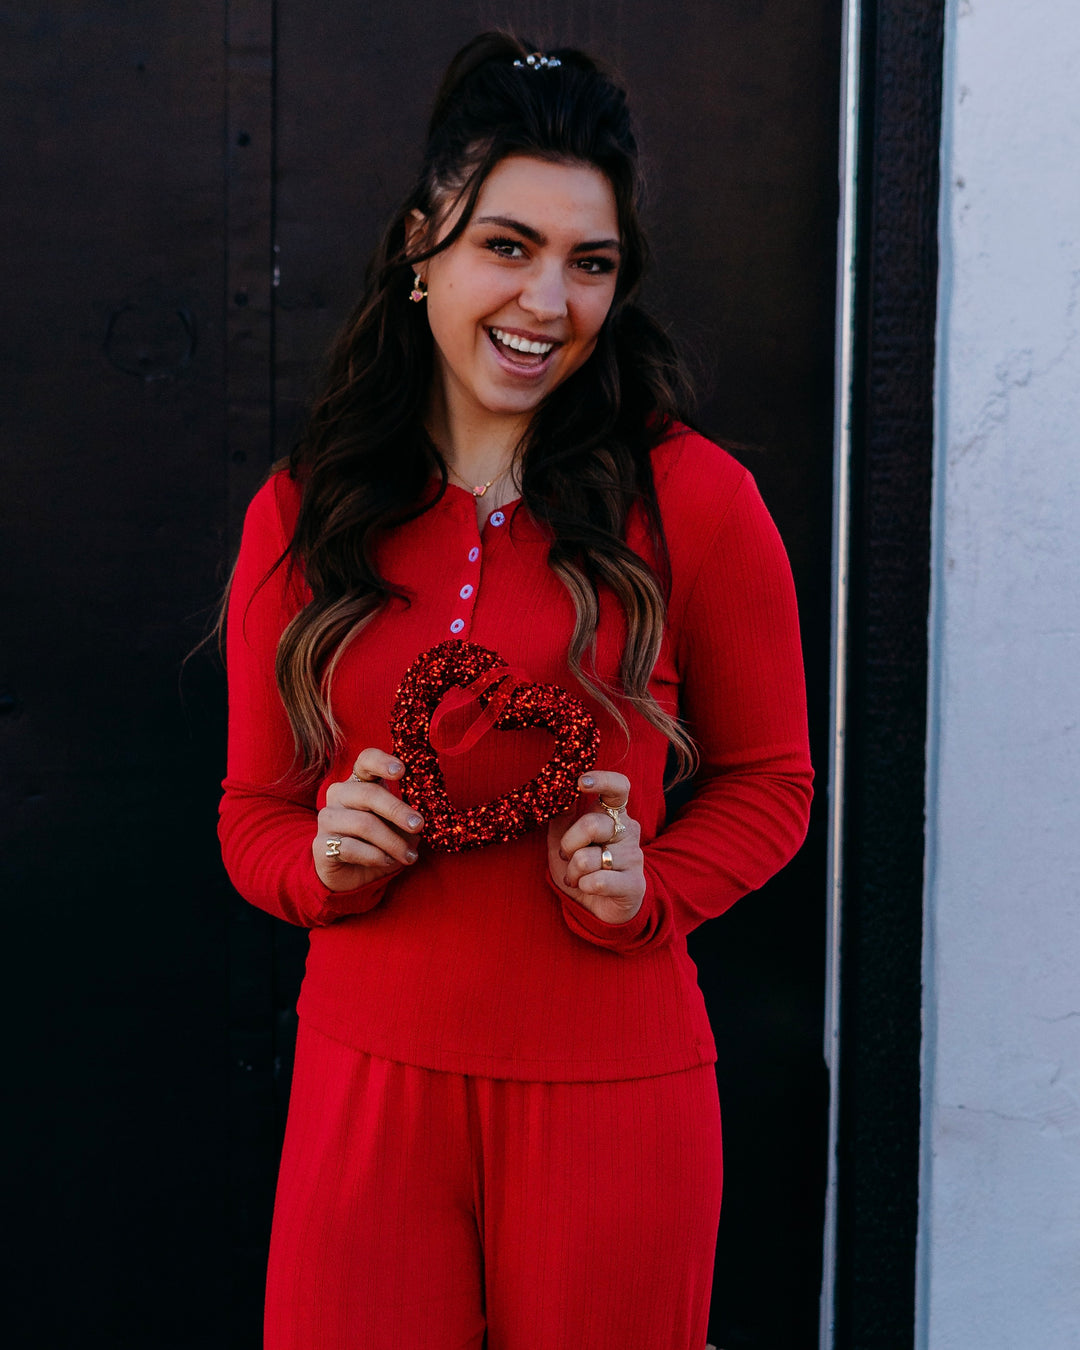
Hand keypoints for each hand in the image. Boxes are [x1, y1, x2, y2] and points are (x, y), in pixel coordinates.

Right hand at [314, 748, 424, 891]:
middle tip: (418, 825)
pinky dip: (375, 856)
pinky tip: (387, 861)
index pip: (366, 760)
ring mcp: (327, 818)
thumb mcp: (398, 825)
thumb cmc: (379, 841)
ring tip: (409, 855)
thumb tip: (424, 816)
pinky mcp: (320, 845)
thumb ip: (408, 816)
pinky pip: (350, 847)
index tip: (402, 771)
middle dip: (397, 810)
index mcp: (360, 782)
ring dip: (392, 842)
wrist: (351, 874)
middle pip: (368, 793)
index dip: (382, 762)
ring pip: (363, 824)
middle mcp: (339, 794)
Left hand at [547, 771, 645, 924]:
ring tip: (578, 877)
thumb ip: (562, 812)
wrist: (598, 907)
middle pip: (592, 824)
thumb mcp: (564, 837)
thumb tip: (555, 787)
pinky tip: (588, 888)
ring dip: (573, 872)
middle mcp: (628, 831)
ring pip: (588, 858)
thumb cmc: (582, 867)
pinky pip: (597, 881)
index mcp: (613, 814)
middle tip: (566, 857)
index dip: (603, 780)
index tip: (581, 782)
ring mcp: (634, 857)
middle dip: (568, 844)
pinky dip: (583, 886)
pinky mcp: (635, 884)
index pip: (619, 787)